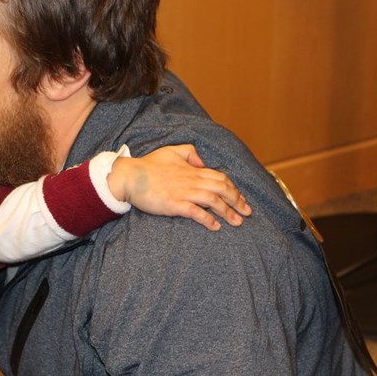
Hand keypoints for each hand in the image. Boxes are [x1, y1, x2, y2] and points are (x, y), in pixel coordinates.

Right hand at [108, 144, 250, 230]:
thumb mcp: (171, 151)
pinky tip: (215, 226)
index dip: (233, 189)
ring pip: (213, 201)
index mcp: (192, 169)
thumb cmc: (148, 164)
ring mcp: (183, 192)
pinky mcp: (174, 204)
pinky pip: (196, 212)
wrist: (130, 176)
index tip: (241, 199)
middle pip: (222, 189)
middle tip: (247, 213)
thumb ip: (189, 152)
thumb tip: (202, 161)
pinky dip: (208, 219)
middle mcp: (191, 180)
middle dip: (237, 201)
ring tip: (237, 222)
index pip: (220, 178)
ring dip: (228, 211)